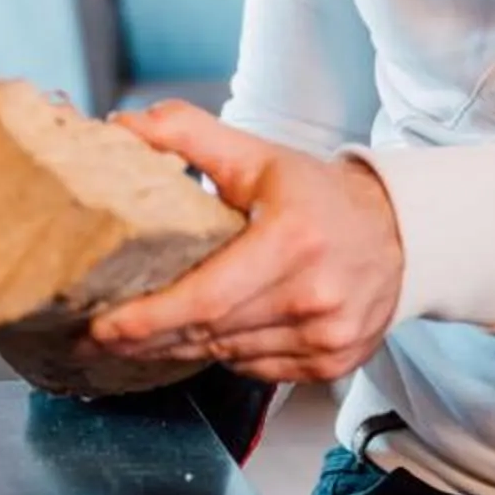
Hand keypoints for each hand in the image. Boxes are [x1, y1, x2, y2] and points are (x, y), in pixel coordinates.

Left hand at [87, 102, 403, 383]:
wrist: (397, 232)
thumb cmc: (316, 194)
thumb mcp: (254, 154)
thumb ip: (184, 133)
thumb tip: (122, 127)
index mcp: (292, 241)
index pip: (206, 298)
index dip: (150, 318)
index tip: (103, 325)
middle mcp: (314, 296)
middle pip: (210, 332)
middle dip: (148, 337)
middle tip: (98, 334)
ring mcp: (327, 336)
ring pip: (229, 355)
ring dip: (181, 348)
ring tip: (140, 335)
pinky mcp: (333, 362)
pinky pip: (257, 368)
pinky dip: (225, 354)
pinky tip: (205, 336)